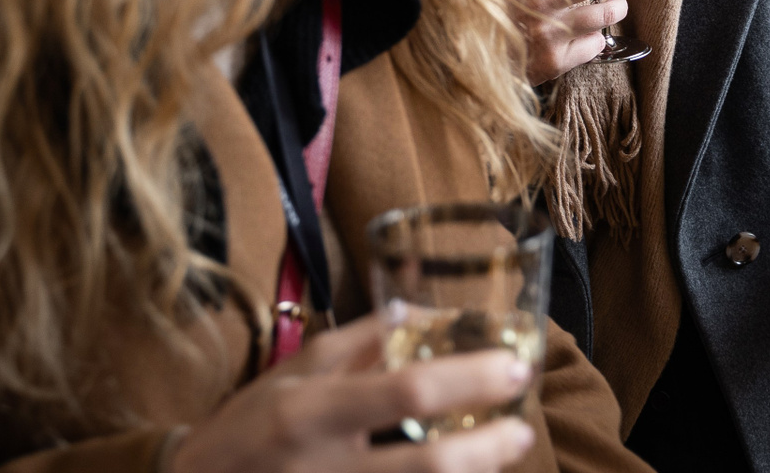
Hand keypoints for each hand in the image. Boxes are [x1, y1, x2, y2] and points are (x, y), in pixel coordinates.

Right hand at [168, 314, 535, 472]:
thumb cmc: (248, 425)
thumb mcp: (296, 370)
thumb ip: (359, 340)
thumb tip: (421, 311)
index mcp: (312, 411)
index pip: (406, 391)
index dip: (470, 380)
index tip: (514, 368)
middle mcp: (324, 466)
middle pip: (427, 465)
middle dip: (488, 449)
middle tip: (521, 429)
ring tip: (501, 454)